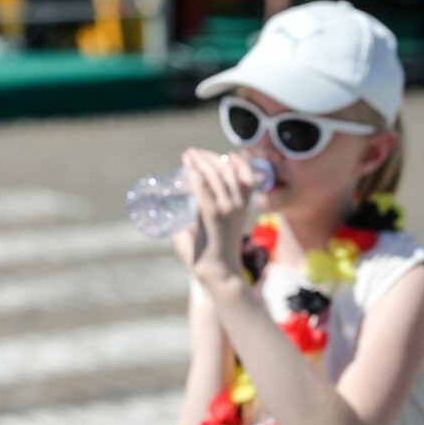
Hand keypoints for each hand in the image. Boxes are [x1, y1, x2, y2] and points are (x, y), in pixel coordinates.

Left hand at [179, 148, 262, 284]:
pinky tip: (187, 167)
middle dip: (210, 157)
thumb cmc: (213, 256)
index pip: (248, 175)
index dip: (238, 162)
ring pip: (214, 176)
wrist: (219, 272)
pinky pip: (203, 189)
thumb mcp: (214, 230)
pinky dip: (195, 175)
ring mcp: (227, 208)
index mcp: (245, 206)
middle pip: (227, 170)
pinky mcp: (212, 214)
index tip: (226, 155)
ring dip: (200, 161)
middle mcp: (240, 204)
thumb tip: (175, 217)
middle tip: (194, 153)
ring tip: (188, 155)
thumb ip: (198, 221)